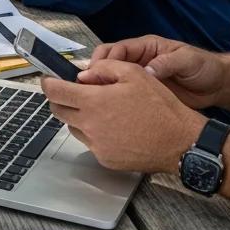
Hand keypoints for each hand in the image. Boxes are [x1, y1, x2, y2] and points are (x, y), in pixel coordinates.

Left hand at [41, 59, 204, 173]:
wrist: (182, 143)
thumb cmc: (161, 107)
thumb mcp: (134, 73)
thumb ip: (103, 69)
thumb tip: (83, 76)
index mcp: (93, 102)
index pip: (54, 92)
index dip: (48, 82)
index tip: (48, 79)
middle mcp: (90, 126)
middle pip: (58, 110)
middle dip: (60, 99)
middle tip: (73, 91)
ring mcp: (97, 146)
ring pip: (73, 127)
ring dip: (77, 116)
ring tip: (100, 109)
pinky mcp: (106, 160)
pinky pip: (90, 143)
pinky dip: (93, 133)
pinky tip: (112, 126)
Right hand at [84, 36, 226, 110]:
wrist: (218, 87)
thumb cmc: (204, 67)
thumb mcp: (187, 60)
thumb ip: (167, 63)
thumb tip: (147, 71)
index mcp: (146, 47)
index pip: (118, 49)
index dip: (105, 60)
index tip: (95, 72)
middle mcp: (139, 60)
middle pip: (109, 62)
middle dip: (96, 71)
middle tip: (87, 87)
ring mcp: (140, 77)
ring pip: (114, 78)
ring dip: (102, 86)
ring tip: (94, 98)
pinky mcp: (144, 93)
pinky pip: (125, 93)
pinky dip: (115, 98)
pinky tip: (109, 108)